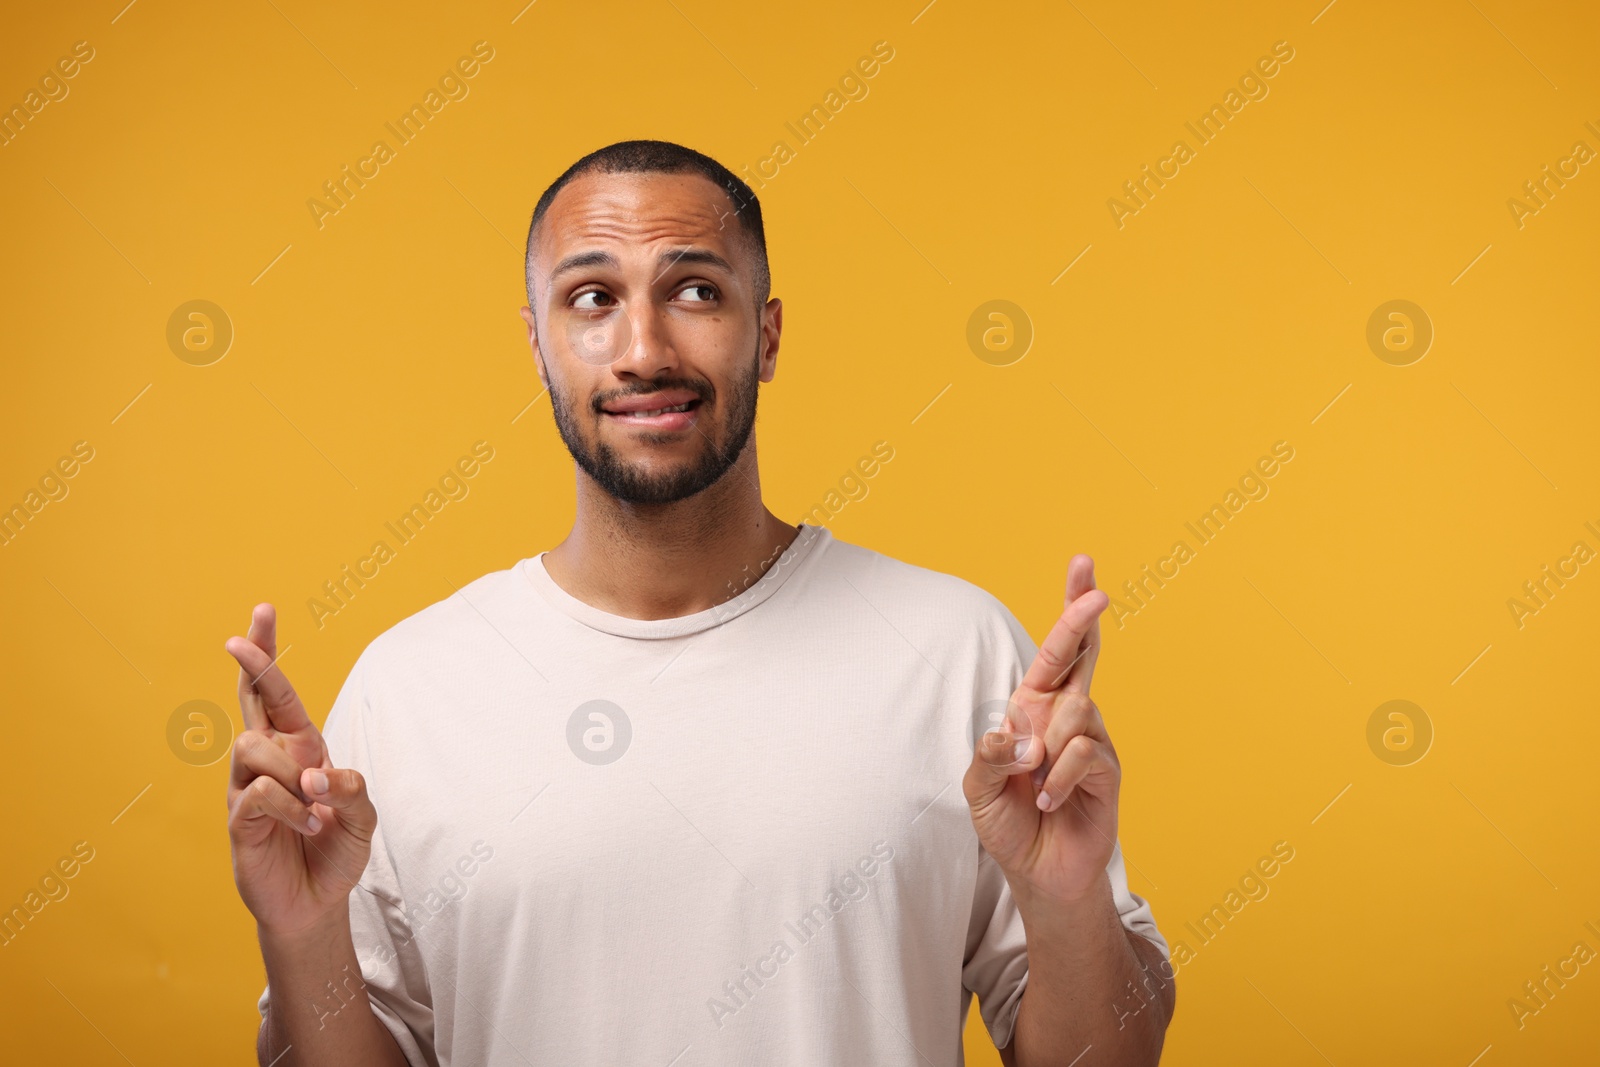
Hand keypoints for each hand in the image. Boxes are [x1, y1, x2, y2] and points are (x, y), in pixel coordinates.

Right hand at [225, 604, 376, 937]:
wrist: (317, 902)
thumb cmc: (335, 850)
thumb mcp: (363, 817)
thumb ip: (353, 789)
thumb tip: (320, 775)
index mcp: (297, 747)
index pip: (275, 692)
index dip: (266, 653)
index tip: (262, 611)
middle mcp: (267, 760)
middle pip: (249, 701)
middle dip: (249, 667)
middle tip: (237, 641)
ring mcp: (246, 788)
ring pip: (252, 746)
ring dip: (290, 770)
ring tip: (315, 803)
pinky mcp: (238, 821)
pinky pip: (256, 792)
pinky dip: (290, 806)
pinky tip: (307, 824)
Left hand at [963, 554, 1118, 904]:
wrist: (1039, 874)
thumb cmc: (1008, 824)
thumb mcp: (979, 788)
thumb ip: (989, 756)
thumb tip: (1015, 733)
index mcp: (1035, 707)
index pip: (1056, 650)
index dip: (1071, 607)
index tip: (1084, 563)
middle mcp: (1067, 715)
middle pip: (1082, 653)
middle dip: (1083, 617)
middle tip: (1099, 591)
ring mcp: (1092, 739)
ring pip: (1076, 710)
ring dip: (1046, 747)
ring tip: (1033, 783)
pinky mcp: (1107, 770)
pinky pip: (1082, 753)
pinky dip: (1056, 780)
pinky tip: (1047, 802)